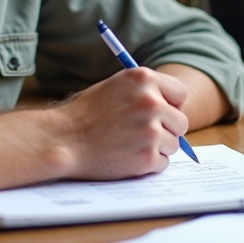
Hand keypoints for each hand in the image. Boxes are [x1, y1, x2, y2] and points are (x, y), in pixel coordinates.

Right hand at [55, 67, 189, 180]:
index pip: (180, 93)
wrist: (62, 140)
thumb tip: (171, 106)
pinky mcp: (147, 157)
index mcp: (143, 79)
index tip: (161, 113)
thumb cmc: (84, 114)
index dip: (171, 105)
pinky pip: (163, 163)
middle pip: (181, 122)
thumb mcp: (115, 87)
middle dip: (167, 129)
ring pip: (173, 144)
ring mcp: (150, 131)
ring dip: (157, 148)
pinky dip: (149, 164)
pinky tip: (126, 157)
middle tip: (143, 134)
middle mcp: (151, 102)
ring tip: (129, 145)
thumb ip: (144, 91)